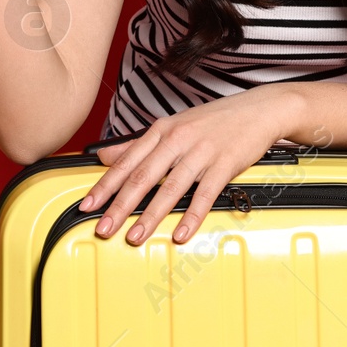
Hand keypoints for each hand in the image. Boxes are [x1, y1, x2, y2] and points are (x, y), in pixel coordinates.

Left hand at [80, 87, 301, 247]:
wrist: (258, 110)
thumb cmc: (215, 120)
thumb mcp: (173, 125)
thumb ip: (138, 143)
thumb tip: (105, 155)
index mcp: (162, 130)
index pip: (127, 160)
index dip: (106, 185)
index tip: (88, 205)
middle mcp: (178, 139)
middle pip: (143, 176)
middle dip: (120, 205)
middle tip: (104, 228)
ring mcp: (201, 151)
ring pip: (170, 187)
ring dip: (151, 215)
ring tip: (135, 237)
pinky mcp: (224, 163)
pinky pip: (205, 194)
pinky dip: (192, 215)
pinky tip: (181, 233)